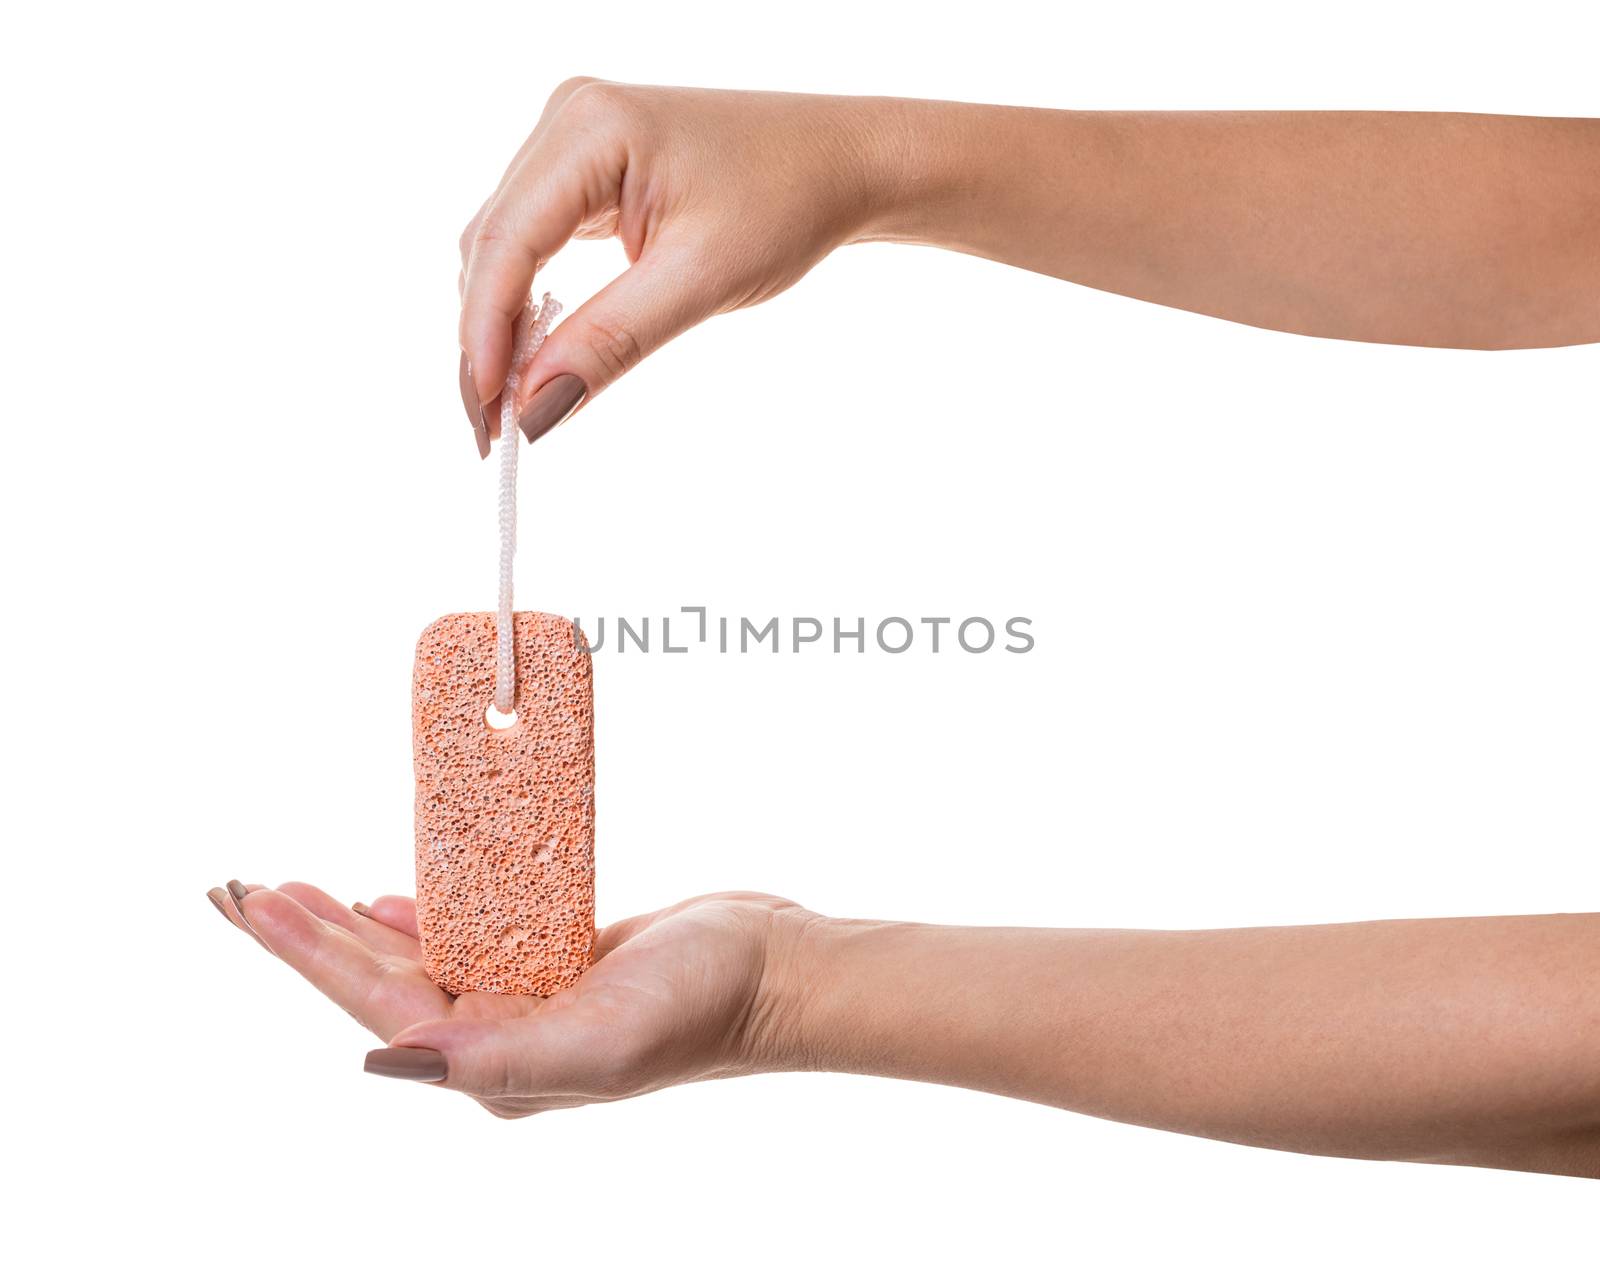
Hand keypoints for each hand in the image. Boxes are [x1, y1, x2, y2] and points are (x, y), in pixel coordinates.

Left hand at [209, 881, 807, 1116]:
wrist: (778, 973)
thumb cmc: (705, 1007)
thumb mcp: (604, 1042)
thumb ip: (501, 1058)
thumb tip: (389, 1058)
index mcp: (496, 1065)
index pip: (379, 1004)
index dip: (312, 954)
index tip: (259, 901)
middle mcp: (501, 1035)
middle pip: (380, 980)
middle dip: (309, 936)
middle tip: (246, 889)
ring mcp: (529, 996)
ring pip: (418, 955)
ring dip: (353, 922)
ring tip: (294, 888)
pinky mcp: (558, 959)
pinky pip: (473, 931)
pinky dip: (426, 910)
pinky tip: (390, 895)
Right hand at [457, 81, 902, 448]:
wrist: (838, 162)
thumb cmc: (786, 202)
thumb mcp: (700, 282)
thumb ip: (609, 342)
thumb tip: (535, 409)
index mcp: (591, 128)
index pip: (505, 243)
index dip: (483, 335)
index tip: (487, 412)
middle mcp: (567, 120)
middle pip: (490, 246)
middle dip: (483, 341)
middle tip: (491, 430)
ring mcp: (571, 140)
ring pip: (501, 247)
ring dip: (499, 326)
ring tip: (510, 405)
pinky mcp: (583, 167)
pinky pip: (532, 240)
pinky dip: (527, 300)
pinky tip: (534, 354)